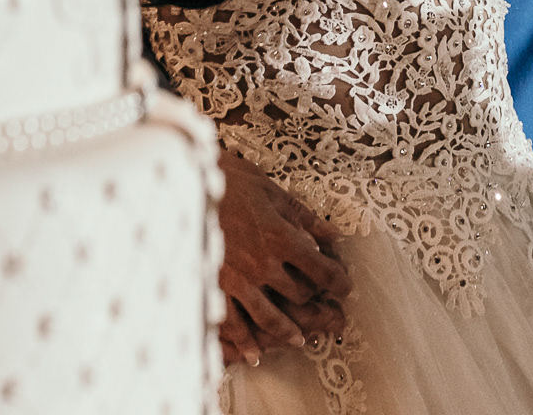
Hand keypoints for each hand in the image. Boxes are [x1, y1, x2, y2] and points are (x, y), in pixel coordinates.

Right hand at [216, 150, 350, 368]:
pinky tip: (254, 353)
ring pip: (271, 316)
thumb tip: (333, 234)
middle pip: (298, 294)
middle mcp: (263, 263)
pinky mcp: (216, 285)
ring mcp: (239, 278)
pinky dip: (245, 342)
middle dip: (314, 302)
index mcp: (280, 236)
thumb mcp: (272, 190)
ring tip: (299, 339)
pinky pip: (234, 322)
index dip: (338, 281)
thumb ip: (304, 216)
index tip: (345, 286)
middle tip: (323, 307)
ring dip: (288, 331)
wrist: (187, 180)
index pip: (320, 269)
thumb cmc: (232, 180)